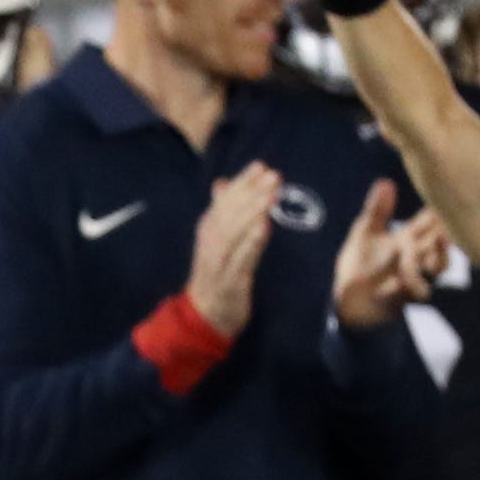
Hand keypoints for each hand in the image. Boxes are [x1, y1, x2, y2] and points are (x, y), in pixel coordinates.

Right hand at [186, 162, 280, 337]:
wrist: (205, 313)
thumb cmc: (215, 273)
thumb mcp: (216, 239)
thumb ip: (222, 211)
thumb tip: (223, 183)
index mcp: (208, 230)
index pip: (223, 201)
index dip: (241, 183)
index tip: (260, 165)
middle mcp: (211, 242)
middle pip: (230, 213)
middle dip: (251, 193)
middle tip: (273, 176)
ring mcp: (219, 262)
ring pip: (234, 233)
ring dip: (253, 213)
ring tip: (271, 196)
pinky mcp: (230, 280)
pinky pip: (241, 259)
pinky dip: (251, 243)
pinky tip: (264, 228)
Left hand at [334, 178, 447, 330]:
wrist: (351, 301)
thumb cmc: (361, 264)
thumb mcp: (366, 233)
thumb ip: (377, 210)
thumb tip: (385, 182)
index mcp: (409, 238)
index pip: (431, 220)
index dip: (442, 207)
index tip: (452, 190)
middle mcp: (417, 255)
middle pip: (441, 239)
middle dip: (447, 228)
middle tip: (450, 212)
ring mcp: (412, 276)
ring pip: (437, 265)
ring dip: (437, 256)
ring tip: (436, 243)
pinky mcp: (399, 296)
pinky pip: (409, 292)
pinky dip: (404, 286)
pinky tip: (394, 282)